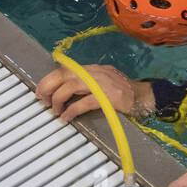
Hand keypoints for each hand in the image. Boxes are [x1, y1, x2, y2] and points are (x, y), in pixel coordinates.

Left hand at [35, 65, 153, 121]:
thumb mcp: (104, 81)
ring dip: (59, 99)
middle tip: (42, 99)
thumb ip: (87, 83)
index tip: (41, 90)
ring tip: (55, 110)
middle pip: (65, 74)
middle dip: (49, 86)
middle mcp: (95, 72)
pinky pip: (83, 103)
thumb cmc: (124, 92)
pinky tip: (66, 118)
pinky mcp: (107, 98)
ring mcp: (102, 84)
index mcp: (93, 69)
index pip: (66, 69)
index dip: (50, 78)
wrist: (145, 97)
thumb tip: (66, 90)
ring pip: (71, 86)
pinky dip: (71, 110)